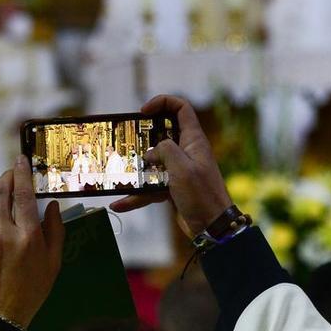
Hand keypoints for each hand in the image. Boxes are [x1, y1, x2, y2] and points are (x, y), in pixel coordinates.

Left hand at [0, 155, 64, 330]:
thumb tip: (52, 205)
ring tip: (5, 246)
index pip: (23, 194)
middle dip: (6, 178)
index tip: (21, 160)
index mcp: (28, 236)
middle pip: (0, 192)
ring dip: (0, 221)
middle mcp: (4, 233)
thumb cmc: (30, 290)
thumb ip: (55, 231)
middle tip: (11, 173)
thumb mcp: (52, 263)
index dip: (22, 172)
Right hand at [110, 95, 231, 235]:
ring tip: (117, 172)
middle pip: (162, 133)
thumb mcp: (182, 168)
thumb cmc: (202, 195)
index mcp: (193, 140)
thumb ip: (165, 151)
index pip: (181, 108)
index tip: (142, 112)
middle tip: (126, 141)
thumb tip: (151, 153)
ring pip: (153, 163)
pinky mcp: (172, 188)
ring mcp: (179, 170)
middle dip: (143, 137)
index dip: (162, 103)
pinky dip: (136, 196)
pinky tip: (119, 204)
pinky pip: (151, 187)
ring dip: (137, 169)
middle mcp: (186, 151)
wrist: (212, 228)